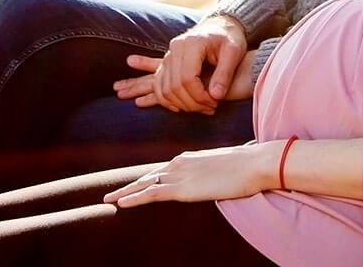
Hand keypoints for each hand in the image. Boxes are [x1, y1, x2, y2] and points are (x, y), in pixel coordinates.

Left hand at [103, 144, 277, 207]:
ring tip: (108, 200)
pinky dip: (134, 199)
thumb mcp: (223, 168)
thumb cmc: (246, 166)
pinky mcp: (183, 188)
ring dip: (125, 193)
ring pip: (144, 184)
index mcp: (188, 158)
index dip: (145, 179)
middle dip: (129, 185)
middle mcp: (179, 163)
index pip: (161, 170)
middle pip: (148, 175)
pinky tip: (121, 203)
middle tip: (111, 194)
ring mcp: (180, 175)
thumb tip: (212, 181)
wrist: (254, 163)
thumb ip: (211, 174)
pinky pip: (152, 194)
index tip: (133, 186)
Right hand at [114, 49, 256, 107]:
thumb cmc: (229, 38)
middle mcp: (175, 49)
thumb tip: (215, 96)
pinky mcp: (167, 62)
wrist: (220, 25)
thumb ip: (225, 74)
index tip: (214, 102)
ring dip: (180, 104)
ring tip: (199, 108)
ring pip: (164, 88)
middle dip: (191, 103)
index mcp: (191, 44)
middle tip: (209, 108)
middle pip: (174, 85)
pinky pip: (158, 85)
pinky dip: (166, 99)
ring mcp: (168, 55)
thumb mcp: (234, 52)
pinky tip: (180, 107)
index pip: (187, 78)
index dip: (199, 96)